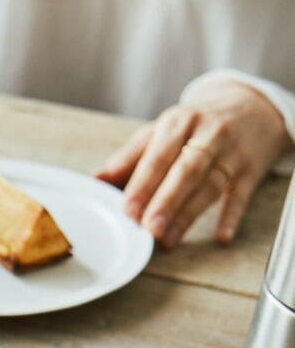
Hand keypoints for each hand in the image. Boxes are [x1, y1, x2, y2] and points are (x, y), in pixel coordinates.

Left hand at [95, 78, 291, 248]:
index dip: (143, 184)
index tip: (128, 210)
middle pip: (186, 171)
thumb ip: (130, 156)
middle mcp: (208, 134)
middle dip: (166, 201)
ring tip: (168, 240)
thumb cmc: (196, 124)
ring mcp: (233, 153)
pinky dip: (232, 216)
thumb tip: (96, 180)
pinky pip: (242, 195)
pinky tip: (221, 236)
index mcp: (179, 122)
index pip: (158, 155)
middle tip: (148, 228)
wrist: (252, 107)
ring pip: (210, 186)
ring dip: (189, 215)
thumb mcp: (163, 130)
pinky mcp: (252, 170)